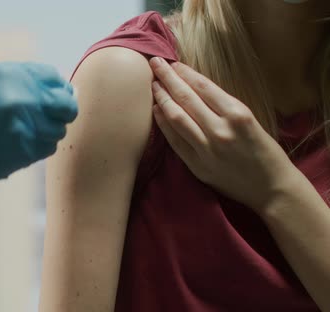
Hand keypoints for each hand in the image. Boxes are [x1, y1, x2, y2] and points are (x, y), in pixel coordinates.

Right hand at [0, 62, 77, 191]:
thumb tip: (60, 95)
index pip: (56, 80)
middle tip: (40, 122)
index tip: (49, 102)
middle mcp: (25, 97)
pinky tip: (13, 149)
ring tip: (18, 137)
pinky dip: (34, 151)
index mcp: (13, 74)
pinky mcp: (22, 153)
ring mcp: (26, 126)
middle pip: (67, 107)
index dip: (57, 93)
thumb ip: (19, 86)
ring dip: (44, 135)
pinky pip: (43, 152)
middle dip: (59, 115)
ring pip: (57, 133)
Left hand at [149, 57, 299, 210]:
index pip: (203, 86)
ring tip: (153, 84)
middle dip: (167, 78)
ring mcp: (207, 149)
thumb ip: (223, 106)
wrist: (272, 188)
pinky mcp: (197, 166)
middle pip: (186, 98)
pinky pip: (175, 140)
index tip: (173, 63)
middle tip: (155, 63)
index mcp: (237, 114)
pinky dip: (163, 124)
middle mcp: (220, 130)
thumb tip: (194, 86)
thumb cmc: (265, 151)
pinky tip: (156, 111)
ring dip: (162, 98)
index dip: (185, 73)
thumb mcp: (251, 120)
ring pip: (176, 117)